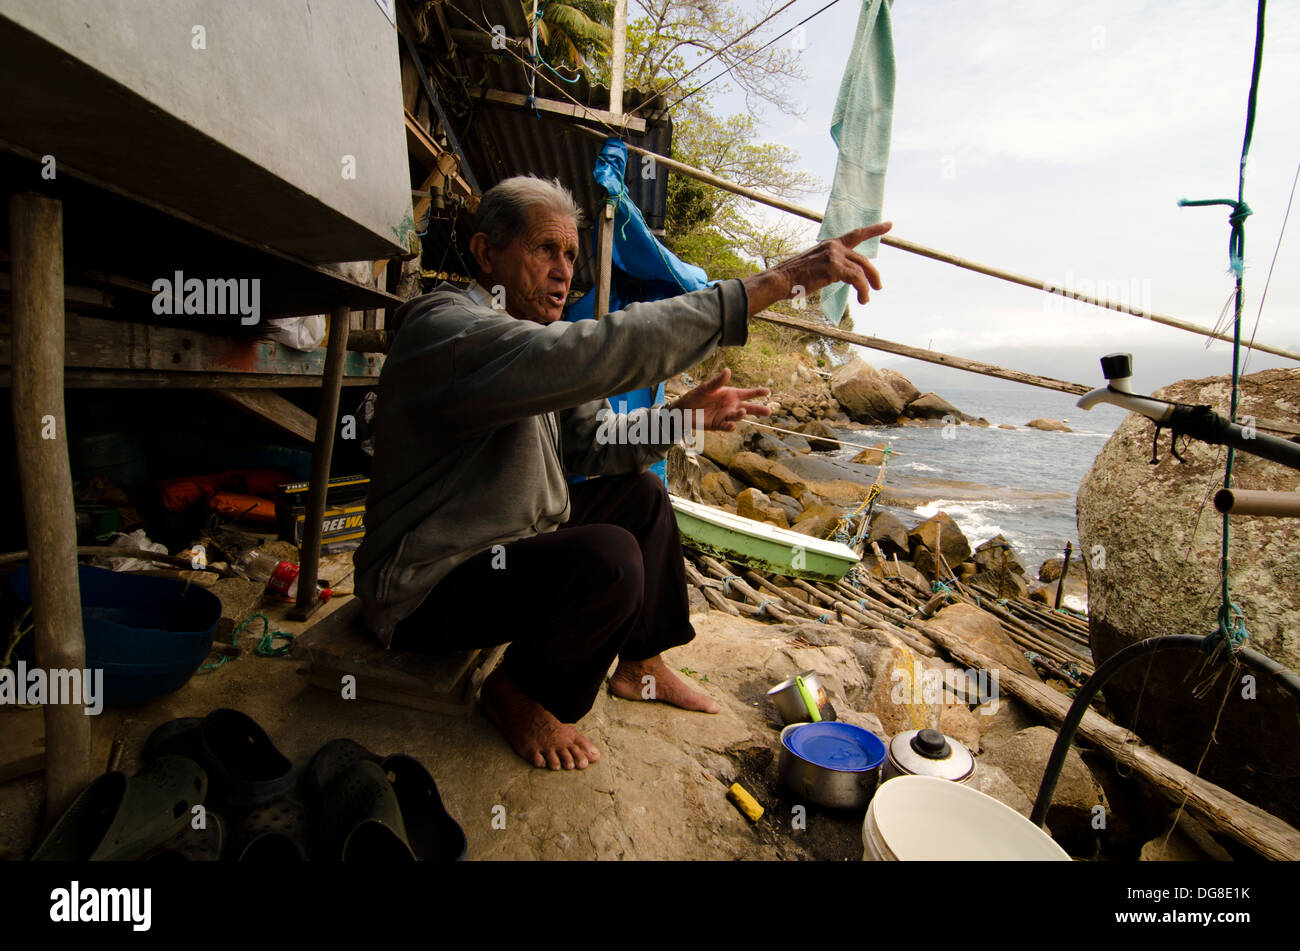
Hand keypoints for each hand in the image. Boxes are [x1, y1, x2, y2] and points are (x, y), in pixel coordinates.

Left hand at [668, 368, 770, 431]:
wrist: (683, 411)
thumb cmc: (696, 396)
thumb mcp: (707, 387)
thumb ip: (718, 381)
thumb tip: (728, 371)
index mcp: (731, 394)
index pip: (747, 393)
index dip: (758, 392)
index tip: (768, 391)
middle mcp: (731, 406)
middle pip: (749, 408)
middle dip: (759, 409)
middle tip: (769, 411)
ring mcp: (725, 416)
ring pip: (737, 416)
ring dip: (741, 414)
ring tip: (743, 411)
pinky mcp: (718, 425)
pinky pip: (726, 426)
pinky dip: (730, 426)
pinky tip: (732, 425)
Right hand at [742, 221, 891, 316]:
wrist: (780, 279)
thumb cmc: (794, 277)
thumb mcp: (815, 265)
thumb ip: (831, 266)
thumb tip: (842, 276)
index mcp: (830, 244)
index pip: (856, 234)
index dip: (874, 229)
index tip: (889, 225)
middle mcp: (834, 246)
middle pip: (862, 260)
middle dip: (873, 274)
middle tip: (879, 286)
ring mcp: (833, 255)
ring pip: (860, 271)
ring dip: (866, 288)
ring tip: (865, 300)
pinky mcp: (833, 267)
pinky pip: (856, 278)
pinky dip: (862, 290)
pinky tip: (862, 299)